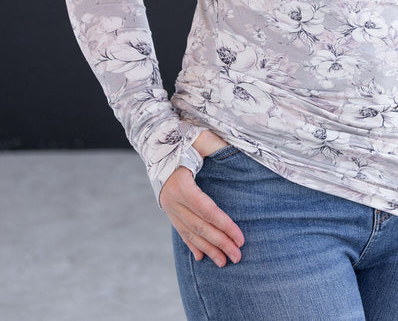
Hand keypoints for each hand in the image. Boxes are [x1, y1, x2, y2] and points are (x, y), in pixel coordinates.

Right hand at [159, 132, 244, 266]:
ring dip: (208, 249)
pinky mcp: (168, 208)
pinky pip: (181, 229)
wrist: (153, 143)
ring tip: (224, 262)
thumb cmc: (181, 138)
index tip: (240, 238)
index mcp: (182, 184)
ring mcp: (169, 206)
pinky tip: (201, 257)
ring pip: (190, 232)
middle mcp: (173, 199)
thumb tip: (235, 150)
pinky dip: (192, 244)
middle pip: (200, 226)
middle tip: (238, 257)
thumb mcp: (199, 138)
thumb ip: (216, 145)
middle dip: (220, 243)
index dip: (225, 225)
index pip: (207, 210)